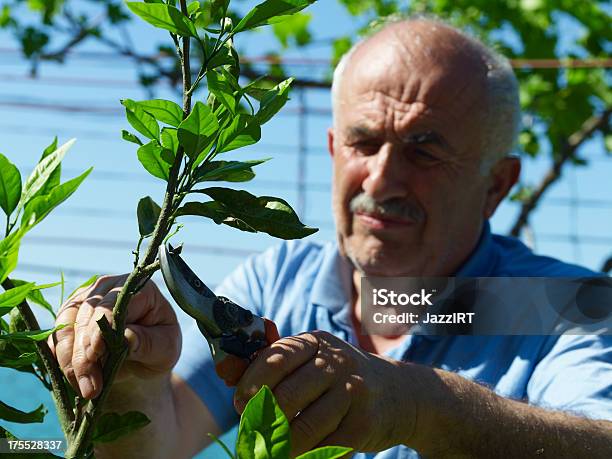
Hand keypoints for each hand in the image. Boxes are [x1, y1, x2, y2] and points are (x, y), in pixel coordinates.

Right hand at [48, 275, 181, 399]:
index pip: (113, 305)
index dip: (101, 328)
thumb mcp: (167, 349)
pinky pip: (55, 339)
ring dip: (70, 362)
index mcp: (140, 289)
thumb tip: (127, 336)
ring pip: (65, 328)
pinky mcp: (68, 318)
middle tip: (91, 388)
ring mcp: (85, 300)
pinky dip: (62, 362)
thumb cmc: (160, 349)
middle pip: (86, 317)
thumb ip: (149, 342)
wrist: (143, 360)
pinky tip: (77, 382)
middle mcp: (109, 288)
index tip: (96, 354)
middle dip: (84, 355)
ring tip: (86, 390)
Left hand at [233, 331, 415, 455]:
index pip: (277, 358)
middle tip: (252, 433)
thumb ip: (272, 363)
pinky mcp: (364, 424)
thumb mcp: (311, 359)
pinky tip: (297, 454)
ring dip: (281, 444)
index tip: (239, 402)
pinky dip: (306, 455)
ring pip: (305, 427)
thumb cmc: (337, 376)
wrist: (396, 393)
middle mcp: (337, 363)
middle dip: (264, 419)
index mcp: (316, 342)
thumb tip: (227, 371)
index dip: (252, 382)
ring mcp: (353, 393)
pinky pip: (325, 447)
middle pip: (288, 395)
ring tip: (269, 449)